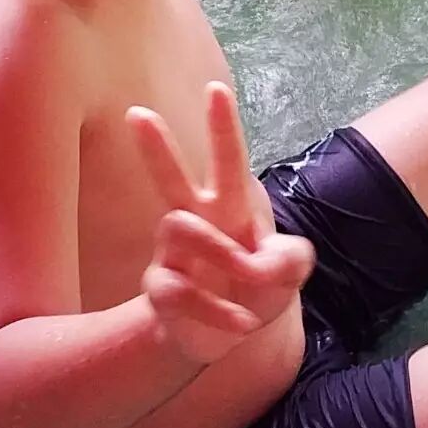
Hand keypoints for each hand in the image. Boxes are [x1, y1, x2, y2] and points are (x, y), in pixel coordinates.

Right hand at [130, 84, 313, 366]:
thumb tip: (261, 263)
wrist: (220, 338)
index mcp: (228, 207)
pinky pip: (181, 291)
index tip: (216, 88)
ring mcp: (172, 255)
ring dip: (222, 252)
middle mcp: (195, 222)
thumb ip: (290, 259)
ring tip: (250, 280)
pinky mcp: (161, 290)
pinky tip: (242, 323)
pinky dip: (220, 310)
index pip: (228, 160)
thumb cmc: (253, 288)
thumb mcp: (287, 272)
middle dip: (156, 147)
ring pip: (179, 227)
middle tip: (136, 112)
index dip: (223, 127)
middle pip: (171, 180)